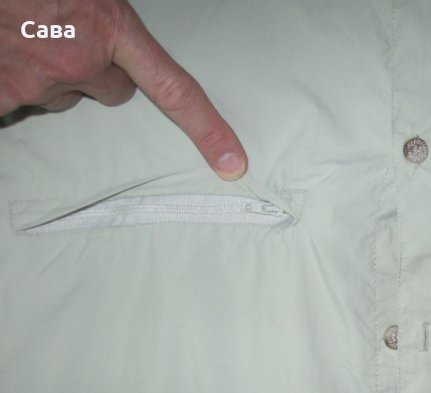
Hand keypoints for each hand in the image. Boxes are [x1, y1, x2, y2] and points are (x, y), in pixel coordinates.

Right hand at [0, 0, 247, 179]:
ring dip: (49, 71)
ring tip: (26, 32)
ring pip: (59, 94)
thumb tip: (116, 38)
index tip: (234, 164)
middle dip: (95, 71)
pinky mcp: (0, 93)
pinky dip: (9, 80)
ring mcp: (35, 81)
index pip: (174, 90)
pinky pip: (13, 101)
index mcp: (109, 27)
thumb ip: (109, 18)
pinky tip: (5, 49)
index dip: (208, 130)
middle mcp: (78, 63)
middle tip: (65, 35)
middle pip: (109, 91)